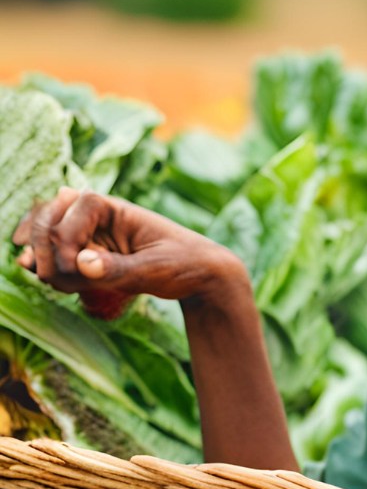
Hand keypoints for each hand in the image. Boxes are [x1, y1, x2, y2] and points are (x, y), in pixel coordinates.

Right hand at [13, 187, 245, 306]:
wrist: (202, 276)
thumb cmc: (186, 264)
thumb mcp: (157, 268)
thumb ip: (118, 269)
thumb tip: (81, 264)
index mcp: (116, 209)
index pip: (74, 208)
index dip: (64, 238)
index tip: (73, 270)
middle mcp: (99, 217)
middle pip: (50, 216)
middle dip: (43, 246)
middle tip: (50, 278)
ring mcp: (92, 235)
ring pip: (48, 234)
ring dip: (42, 255)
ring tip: (52, 280)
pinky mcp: (91, 254)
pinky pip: (58, 253)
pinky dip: (49, 263)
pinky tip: (47, 277)